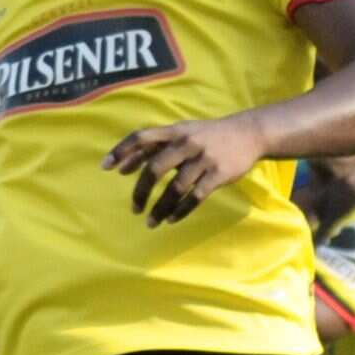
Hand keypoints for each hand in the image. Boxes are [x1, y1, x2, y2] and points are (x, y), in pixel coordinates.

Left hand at [105, 114, 271, 226]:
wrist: (248, 133)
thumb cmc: (206, 135)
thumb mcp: (181, 132)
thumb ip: (153, 147)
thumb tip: (121, 168)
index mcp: (174, 131)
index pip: (141, 137)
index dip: (122, 151)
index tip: (105, 167)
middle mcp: (186, 143)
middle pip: (155, 169)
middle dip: (141, 191)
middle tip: (134, 209)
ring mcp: (204, 159)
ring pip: (175, 188)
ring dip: (160, 208)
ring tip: (150, 222)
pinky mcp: (219, 174)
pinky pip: (196, 197)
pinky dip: (181, 210)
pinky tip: (171, 219)